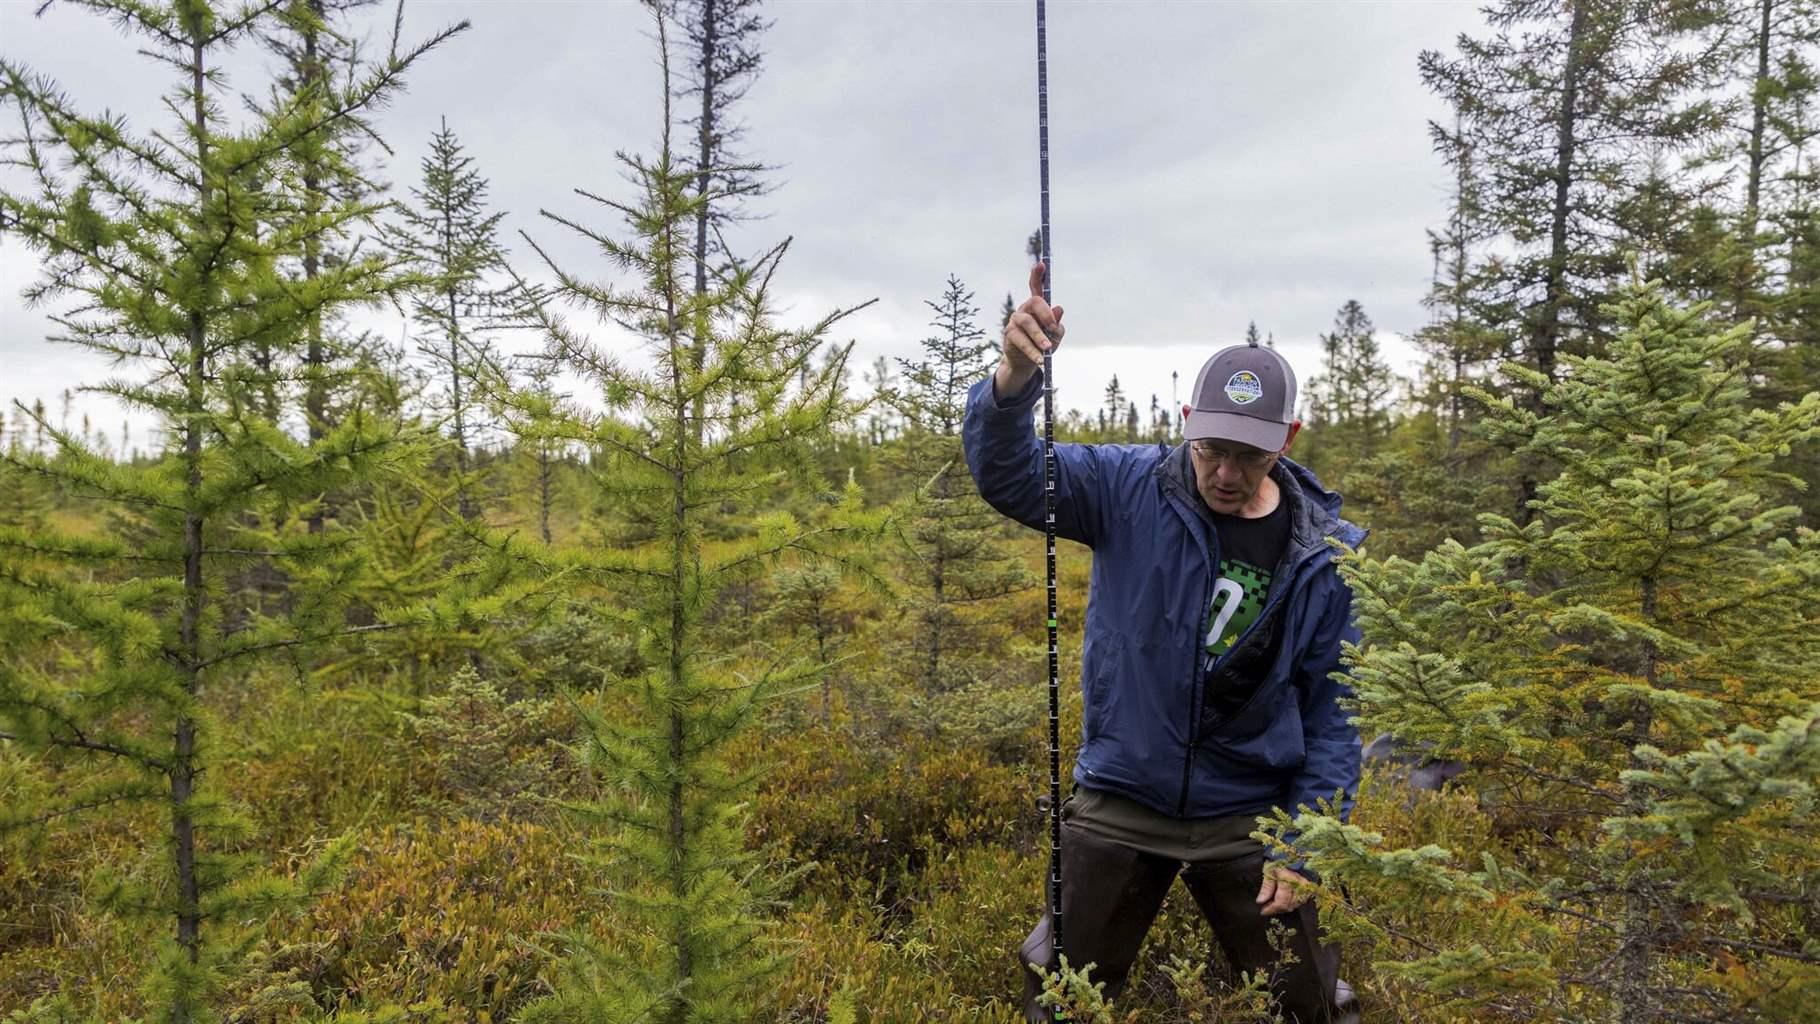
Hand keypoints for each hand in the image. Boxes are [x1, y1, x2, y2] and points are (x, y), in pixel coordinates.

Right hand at [995, 262, 1064, 395]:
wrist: (1026, 363)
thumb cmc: (1043, 345)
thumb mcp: (1054, 336)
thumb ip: (1056, 324)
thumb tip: (1058, 308)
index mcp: (1037, 307)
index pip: (1036, 287)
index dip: (1038, 275)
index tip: (1041, 264)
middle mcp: (1025, 309)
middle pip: (1035, 301)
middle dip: (1046, 314)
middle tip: (1054, 329)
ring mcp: (1015, 320)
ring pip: (1028, 323)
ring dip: (1039, 336)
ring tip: (1048, 349)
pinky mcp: (1009, 334)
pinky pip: (1021, 341)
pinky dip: (1032, 351)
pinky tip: (1040, 360)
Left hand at [1255, 862, 1313, 915]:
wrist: (1294, 852)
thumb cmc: (1279, 859)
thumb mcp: (1269, 871)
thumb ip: (1266, 887)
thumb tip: (1261, 901)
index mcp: (1288, 879)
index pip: (1281, 901)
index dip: (1271, 908)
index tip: (1263, 911)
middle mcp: (1300, 884)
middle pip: (1288, 905)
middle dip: (1276, 909)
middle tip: (1266, 907)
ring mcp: (1307, 886)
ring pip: (1295, 905)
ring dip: (1283, 906)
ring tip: (1273, 903)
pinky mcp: (1310, 887)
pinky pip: (1301, 901)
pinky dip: (1291, 902)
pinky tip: (1283, 900)